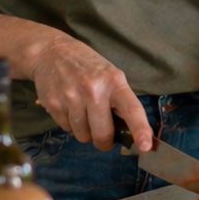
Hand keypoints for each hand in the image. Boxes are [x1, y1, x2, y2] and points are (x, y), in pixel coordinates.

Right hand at [21, 33, 151, 151]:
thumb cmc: (88, 67)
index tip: (146, 147)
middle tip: (104, 136)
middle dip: (104, 141)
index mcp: (114, 82)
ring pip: (83, 136)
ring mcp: (71, 97)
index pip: (132, 109)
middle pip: (102, 134)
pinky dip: (71, 125)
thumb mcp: (111, 76)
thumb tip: (131, 133)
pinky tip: (70, 108)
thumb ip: (121, 101)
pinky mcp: (53, 104)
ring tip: (84, 113)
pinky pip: (66, 129)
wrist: (52, 53)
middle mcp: (93, 90)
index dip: (140, 130)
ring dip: (85, 132)